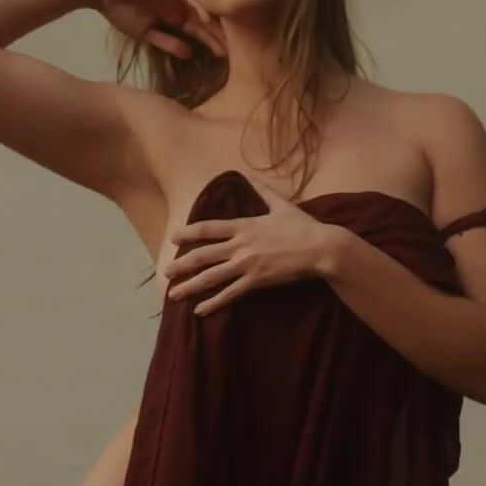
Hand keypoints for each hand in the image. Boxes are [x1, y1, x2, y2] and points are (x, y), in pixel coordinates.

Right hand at [91, 0, 226, 59]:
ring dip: (210, 23)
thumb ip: (167, 43)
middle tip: (232, 50)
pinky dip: (195, 6)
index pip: (196, 31)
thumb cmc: (121, 11)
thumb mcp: (146, 34)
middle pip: (201, 21)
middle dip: (215, 35)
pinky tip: (205, 18)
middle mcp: (177, 5)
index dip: (209, 42)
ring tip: (224, 38)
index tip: (223, 56)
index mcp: (172, 16)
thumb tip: (189, 54)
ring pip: (197, 9)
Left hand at [162, 169, 341, 315]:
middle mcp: (240, 245)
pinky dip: (214, 303)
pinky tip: (200, 311)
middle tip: (165, 271)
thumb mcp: (280, 204)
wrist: (320, 248)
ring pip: (212, 276)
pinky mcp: (256, 280)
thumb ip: (262, 190)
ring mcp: (247, 264)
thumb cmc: (302, 226)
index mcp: (244, 226)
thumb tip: (248, 174)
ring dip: (190, 286)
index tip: (173, 237)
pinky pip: (230, 294)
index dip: (188, 233)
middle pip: (203, 255)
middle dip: (182, 264)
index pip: (209, 229)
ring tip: (173, 294)